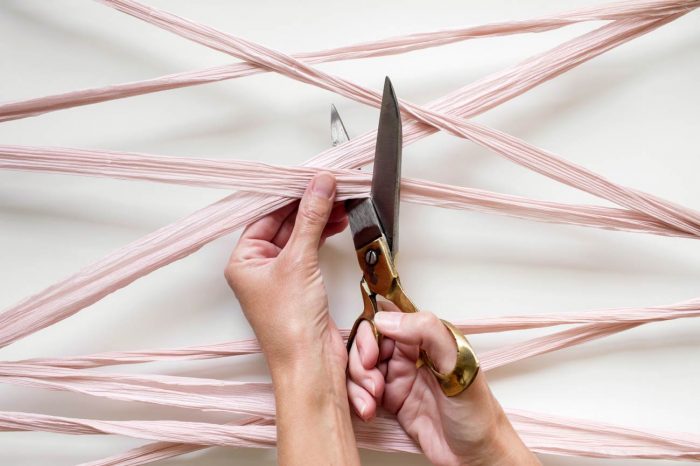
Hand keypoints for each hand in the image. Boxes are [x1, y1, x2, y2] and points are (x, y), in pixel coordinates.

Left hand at [225, 172, 360, 465]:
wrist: (310, 364)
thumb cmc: (290, 327)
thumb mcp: (299, 261)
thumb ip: (310, 219)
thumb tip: (318, 186)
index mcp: (244, 261)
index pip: (265, 215)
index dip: (289, 194)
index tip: (310, 177)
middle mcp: (259, 268)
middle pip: (283, 223)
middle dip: (307, 205)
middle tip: (330, 187)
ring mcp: (281, 277)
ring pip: (299, 236)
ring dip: (318, 218)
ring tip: (339, 202)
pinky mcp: (302, 285)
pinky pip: (310, 250)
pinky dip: (323, 235)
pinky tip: (335, 223)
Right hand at [348, 303, 540, 465]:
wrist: (476, 454)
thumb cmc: (477, 411)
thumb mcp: (457, 363)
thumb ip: (426, 331)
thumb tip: (388, 318)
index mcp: (426, 336)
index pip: (387, 319)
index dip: (371, 332)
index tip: (372, 354)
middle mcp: (409, 353)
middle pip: (367, 342)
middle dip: (360, 360)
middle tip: (372, 381)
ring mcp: (398, 376)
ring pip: (360, 366)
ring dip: (357, 382)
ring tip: (372, 400)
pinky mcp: (390, 400)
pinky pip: (361, 390)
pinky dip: (357, 399)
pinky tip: (368, 410)